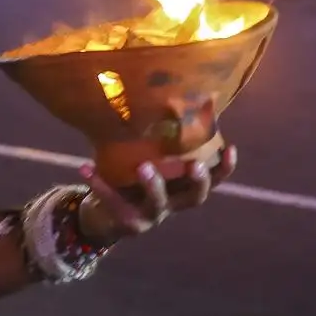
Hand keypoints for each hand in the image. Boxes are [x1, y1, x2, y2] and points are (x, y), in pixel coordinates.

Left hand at [77, 145, 238, 242]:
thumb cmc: (132, 181)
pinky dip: (99, 184)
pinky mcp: (128, 223)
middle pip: (194, 197)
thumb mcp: (149, 163)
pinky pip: (115, 203)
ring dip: (153, 185)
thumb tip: (160, 93)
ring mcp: (152, 216)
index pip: (212, 180)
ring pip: (158, 203)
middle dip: (197, 181)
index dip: (224, 168)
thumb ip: (156, 144)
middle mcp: (173, 204)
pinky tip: (84, 168)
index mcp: (182, 188)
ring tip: (143, 167)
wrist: (105, 218)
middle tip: (195, 165)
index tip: (230, 149)